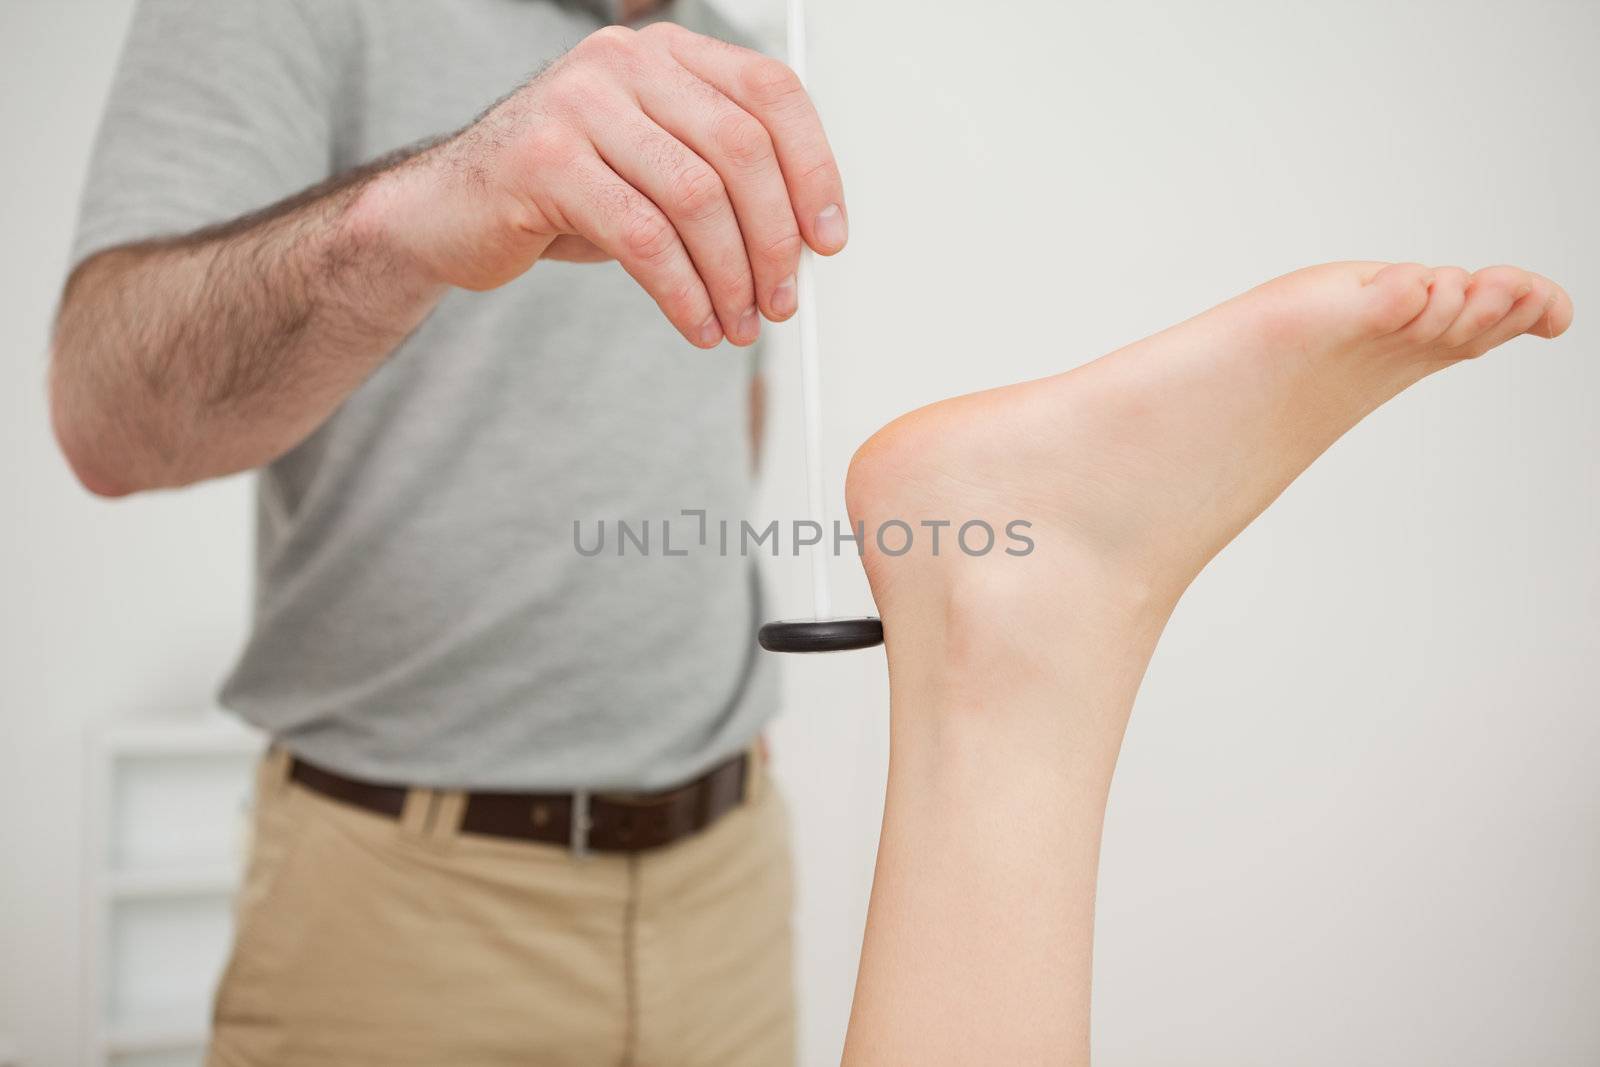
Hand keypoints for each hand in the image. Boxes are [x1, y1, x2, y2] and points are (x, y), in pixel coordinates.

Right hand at [382, 23, 847, 347]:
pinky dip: (682, 293)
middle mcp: (626, 62)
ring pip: (696, 198)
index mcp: (667, 53)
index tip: (828, 239)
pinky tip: (695, 323)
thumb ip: (725, 180)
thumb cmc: (563, 191)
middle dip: (774, 241)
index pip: (771, 94)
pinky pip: (643, 237)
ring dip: (731, 276)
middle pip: (742, 150)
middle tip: (781, 301)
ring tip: (737, 323)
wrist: (450, 211)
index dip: (815, 170)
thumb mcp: (657, 169)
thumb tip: (806, 242)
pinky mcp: (542, 161)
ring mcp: (579, 104)